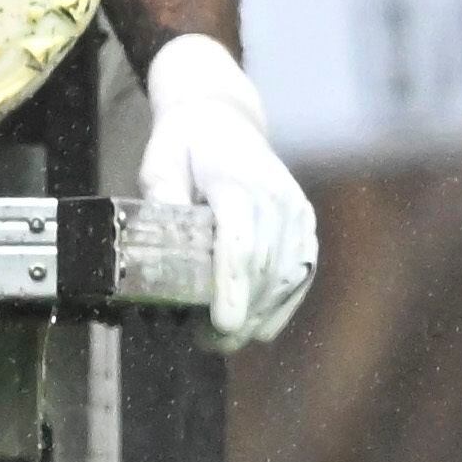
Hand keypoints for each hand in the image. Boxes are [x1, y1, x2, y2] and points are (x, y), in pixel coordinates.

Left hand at [139, 34, 314, 350]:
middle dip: (241, 312)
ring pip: (287, 275)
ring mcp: (296, 209)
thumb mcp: (159, 162)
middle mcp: (275, 196)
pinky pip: (302, 270)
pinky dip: (282, 303)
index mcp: (236, 181)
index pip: (240, 241)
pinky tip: (259, 325)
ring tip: (225, 338)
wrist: (224, 118)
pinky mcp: (305, 222)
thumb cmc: (184, 144)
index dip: (233, 286)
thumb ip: (161, 200)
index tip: (223, 323)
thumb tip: (157, 245)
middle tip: (207, 342)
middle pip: (264, 266)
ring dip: (260, 313)